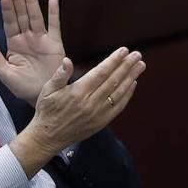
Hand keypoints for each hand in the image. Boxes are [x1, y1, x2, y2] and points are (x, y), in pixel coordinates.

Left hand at [0, 0, 63, 103]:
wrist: (44, 97)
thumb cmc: (23, 87)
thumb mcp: (4, 72)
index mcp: (14, 43)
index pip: (9, 22)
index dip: (7, 8)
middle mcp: (27, 38)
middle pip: (22, 14)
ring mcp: (42, 39)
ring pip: (36, 16)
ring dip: (32, 1)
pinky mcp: (55, 44)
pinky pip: (55, 26)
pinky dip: (54, 12)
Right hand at [14, 47, 143, 165]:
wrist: (48, 137)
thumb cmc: (47, 110)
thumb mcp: (48, 90)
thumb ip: (60, 75)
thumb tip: (67, 61)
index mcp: (78, 92)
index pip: (101, 72)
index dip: (114, 61)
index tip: (124, 51)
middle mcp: (90, 102)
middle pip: (113, 80)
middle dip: (127, 66)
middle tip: (137, 55)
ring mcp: (98, 113)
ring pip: (119, 92)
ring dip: (131, 78)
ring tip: (140, 66)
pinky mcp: (101, 122)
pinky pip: (118, 106)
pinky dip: (127, 95)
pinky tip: (133, 83)